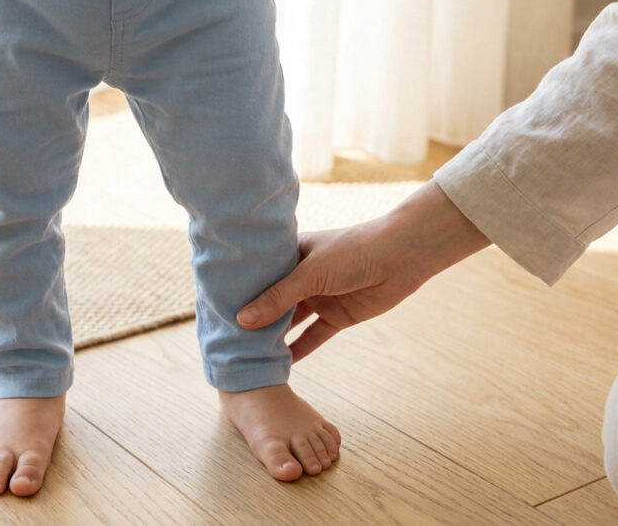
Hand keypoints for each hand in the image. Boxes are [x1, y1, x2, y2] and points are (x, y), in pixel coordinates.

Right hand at [237, 181, 489, 361]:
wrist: (402, 257)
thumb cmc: (353, 251)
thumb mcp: (310, 273)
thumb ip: (277, 298)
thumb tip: (243, 321)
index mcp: (292, 254)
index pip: (259, 275)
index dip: (239, 290)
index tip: (214, 307)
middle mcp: (302, 276)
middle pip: (272, 301)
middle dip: (253, 318)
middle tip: (225, 337)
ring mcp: (320, 297)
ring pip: (291, 322)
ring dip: (274, 337)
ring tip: (247, 354)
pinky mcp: (338, 317)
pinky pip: (313, 337)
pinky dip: (299, 350)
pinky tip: (281, 365)